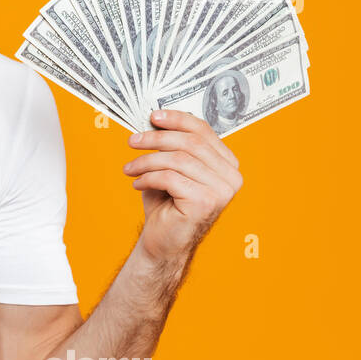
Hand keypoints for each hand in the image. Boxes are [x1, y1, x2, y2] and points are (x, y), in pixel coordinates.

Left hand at [121, 108, 242, 263]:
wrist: (163, 242)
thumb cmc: (167, 205)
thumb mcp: (170, 168)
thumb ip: (171, 146)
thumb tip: (156, 119)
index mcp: (227, 164)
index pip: (203, 131)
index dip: (177, 119)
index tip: (153, 117)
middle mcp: (230, 176)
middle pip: (190, 142)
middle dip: (156, 138)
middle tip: (132, 141)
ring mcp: (221, 190)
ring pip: (177, 159)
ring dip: (147, 161)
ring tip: (130, 169)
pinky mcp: (205, 202)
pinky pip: (170, 178)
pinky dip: (148, 178)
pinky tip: (138, 184)